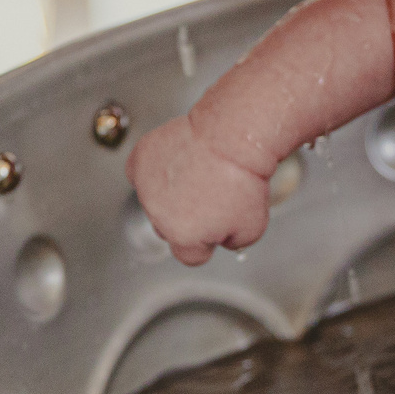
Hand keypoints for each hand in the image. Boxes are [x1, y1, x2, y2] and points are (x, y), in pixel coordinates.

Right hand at [126, 117, 271, 265]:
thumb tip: (226, 240)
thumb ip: (234, 242)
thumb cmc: (243, 177)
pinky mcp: (140, 160)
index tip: (214, 231)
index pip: (190, 256)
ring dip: (170, 193)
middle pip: (170, 228)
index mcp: (183, 236)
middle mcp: (159, 215)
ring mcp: (146, 187)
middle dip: (187, 218)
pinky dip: (154, 169)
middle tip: (210, 197)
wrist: (232, 137)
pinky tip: (176, 164)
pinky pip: (141, 172)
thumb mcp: (253, 226)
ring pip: (154, 201)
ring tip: (198, 175)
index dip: (206, 244)